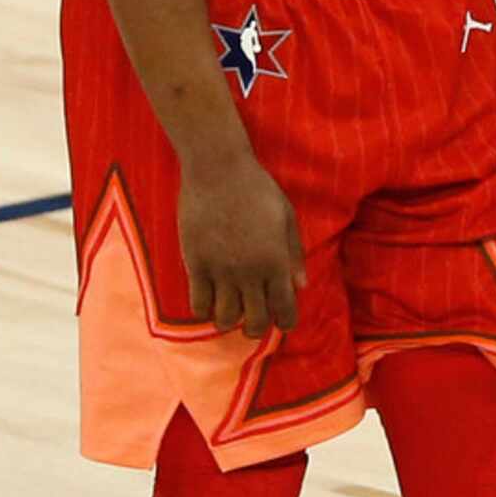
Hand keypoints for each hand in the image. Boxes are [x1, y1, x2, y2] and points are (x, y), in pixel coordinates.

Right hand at [179, 150, 306, 338]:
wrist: (219, 169)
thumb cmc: (258, 188)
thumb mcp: (286, 216)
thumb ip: (294, 253)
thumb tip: (300, 286)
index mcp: (275, 260)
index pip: (284, 308)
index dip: (286, 322)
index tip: (283, 323)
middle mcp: (249, 272)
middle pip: (254, 323)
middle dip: (257, 327)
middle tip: (255, 319)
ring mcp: (220, 270)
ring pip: (224, 320)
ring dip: (229, 319)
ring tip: (232, 307)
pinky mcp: (195, 265)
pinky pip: (198, 305)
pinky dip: (205, 310)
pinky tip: (211, 298)